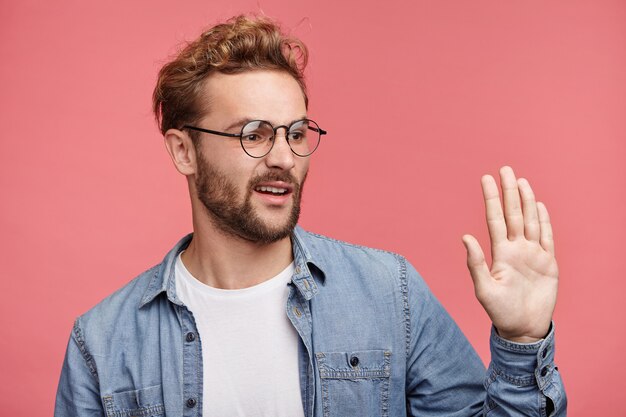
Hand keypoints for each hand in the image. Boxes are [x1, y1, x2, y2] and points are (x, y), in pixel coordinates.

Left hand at [462, 166, 557, 342]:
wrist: (523, 329)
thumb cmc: (500, 312)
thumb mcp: (484, 289)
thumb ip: (476, 263)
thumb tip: (464, 237)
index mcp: (500, 253)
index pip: (495, 219)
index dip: (492, 199)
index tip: (486, 178)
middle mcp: (516, 249)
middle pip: (513, 214)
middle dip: (509, 192)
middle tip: (505, 169)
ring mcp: (533, 254)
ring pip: (529, 221)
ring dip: (526, 201)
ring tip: (520, 181)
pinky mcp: (548, 263)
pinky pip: (547, 237)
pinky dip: (543, 221)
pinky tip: (538, 205)